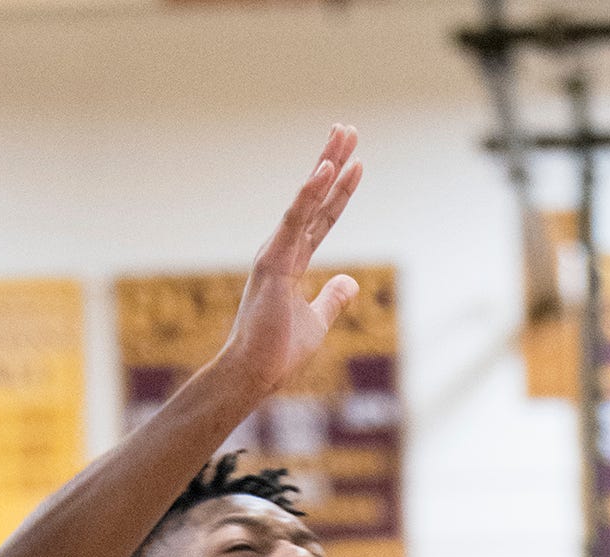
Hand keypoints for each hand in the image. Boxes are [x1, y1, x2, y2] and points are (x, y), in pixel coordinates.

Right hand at [219, 128, 364, 403]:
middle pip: (315, 199)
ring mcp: (276, 253)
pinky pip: (296, 220)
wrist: (254, 374)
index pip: (322, 219)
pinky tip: (326, 168)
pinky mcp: (274, 262)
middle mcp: (282, 251)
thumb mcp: (317, 322)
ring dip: (326, 165)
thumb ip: (333, 298)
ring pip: (307, 200)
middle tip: (348, 129)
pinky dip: (310, 193)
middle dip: (332, 162)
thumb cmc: (278, 353)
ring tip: (344, 134)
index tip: (355, 163)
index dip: (339, 191)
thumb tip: (352, 280)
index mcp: (292, 263)